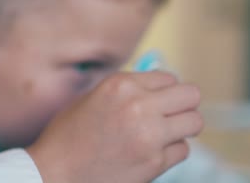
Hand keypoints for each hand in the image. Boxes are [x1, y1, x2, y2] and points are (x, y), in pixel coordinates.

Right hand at [26, 71, 202, 182]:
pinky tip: (152, 152)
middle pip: (191, 95)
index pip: (169, 78)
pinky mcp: (154, 162)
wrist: (54, 174)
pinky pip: (183, 150)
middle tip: (171, 114)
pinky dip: (172, 151)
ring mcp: (149, 135)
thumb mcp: (91, 99)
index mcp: (120, 85)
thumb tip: (156, 89)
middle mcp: (138, 105)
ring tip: (164, 133)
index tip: (159, 100)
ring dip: (182, 127)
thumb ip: (125, 91)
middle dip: (183, 104)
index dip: (164, 90)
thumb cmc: (67, 137)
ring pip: (194, 122)